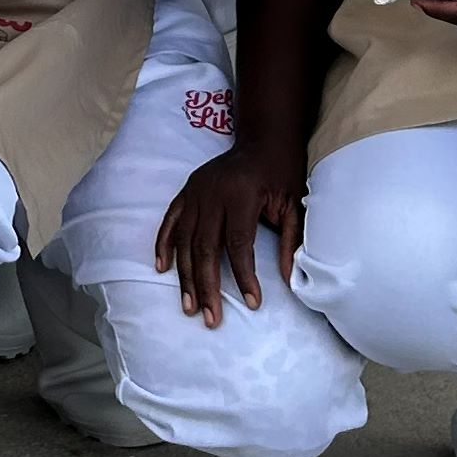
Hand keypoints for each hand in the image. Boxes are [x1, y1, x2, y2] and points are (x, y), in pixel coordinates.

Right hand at [154, 132, 302, 327]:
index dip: (244, 276)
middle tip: (211, 318)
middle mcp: (212, 193)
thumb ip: (290, 240)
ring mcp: (195, 191)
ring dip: (185, 276)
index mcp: (241, 195)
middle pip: (205, 247)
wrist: (264, 138)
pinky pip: (170, 220)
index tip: (253, 303)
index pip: (238, 245)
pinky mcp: (187, 189)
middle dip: (207, 286)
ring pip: (184, 240)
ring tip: (189, 306)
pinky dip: (164, 244)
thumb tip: (290, 281)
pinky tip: (162, 268)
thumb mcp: (294, 204)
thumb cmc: (282, 172)